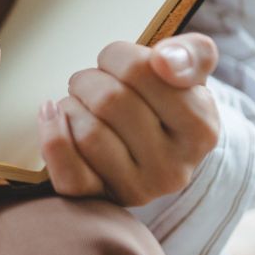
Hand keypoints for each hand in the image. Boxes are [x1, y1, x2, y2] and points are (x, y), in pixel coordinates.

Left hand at [37, 33, 219, 206]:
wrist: (157, 149)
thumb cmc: (167, 100)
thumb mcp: (190, 72)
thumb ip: (189, 53)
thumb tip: (163, 60)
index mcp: (201, 128)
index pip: (140, 70)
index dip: (117, 55)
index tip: (117, 60)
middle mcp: (174, 167)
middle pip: (109, 100)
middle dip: (90, 79)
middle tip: (92, 81)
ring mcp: (139, 189)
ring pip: (87, 133)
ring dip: (71, 105)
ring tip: (81, 102)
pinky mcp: (104, 201)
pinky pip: (68, 173)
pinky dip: (53, 137)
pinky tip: (53, 115)